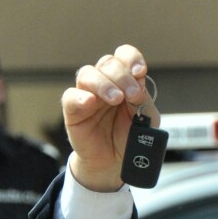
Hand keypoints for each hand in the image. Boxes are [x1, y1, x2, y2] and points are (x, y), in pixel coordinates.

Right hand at [61, 45, 158, 191]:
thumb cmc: (129, 136)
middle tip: (132, 95)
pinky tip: (90, 102)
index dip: (131, 58)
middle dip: (122, 76)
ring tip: (116, 99)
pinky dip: (80, 96)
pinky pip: (70, 96)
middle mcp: (105, 83)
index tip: (140, 71)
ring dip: (104, 84)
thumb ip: (143, 100)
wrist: (116, 162)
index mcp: (124, 80)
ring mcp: (87, 94)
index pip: (124, 56)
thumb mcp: (147, 119)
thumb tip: (137, 83)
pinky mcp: (73, 110)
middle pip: (108, 63)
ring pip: (88, 74)